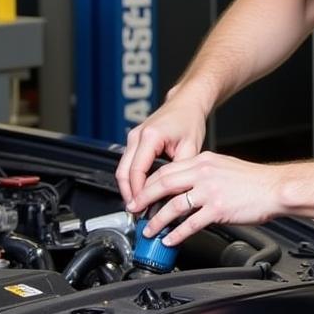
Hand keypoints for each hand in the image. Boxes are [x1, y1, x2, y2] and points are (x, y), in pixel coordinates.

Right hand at [116, 91, 208, 206]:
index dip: (138, 192)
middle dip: (129, 194)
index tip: (142, 207)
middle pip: (123, 172)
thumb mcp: (191, 147)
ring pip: (122, 169)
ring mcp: (134, 137)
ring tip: (139, 204)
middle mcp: (137, 136)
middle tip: (136, 211)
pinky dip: (132, 178)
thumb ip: (181, 170)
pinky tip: (141, 190)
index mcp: (150, 137)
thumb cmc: (189, 120)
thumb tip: (174, 192)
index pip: (136, 171)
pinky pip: (128, 163)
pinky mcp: (135, 140)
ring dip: (129, 188)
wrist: (187, 103)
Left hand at [128, 151, 280, 245]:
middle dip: (144, 199)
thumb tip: (186, 185)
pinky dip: (177, 233)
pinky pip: (190, 224)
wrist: (276, 188)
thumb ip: (204, 173)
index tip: (141, 193)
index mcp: (204, 160)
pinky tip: (171, 239)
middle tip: (135, 210)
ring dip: (157, 221)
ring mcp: (210, 191)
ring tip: (150, 230)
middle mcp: (204, 173)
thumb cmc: (255, 181)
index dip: (149, 183)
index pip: (167, 169)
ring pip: (173, 206)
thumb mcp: (224, 167)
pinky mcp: (218, 209)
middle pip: (163, 184)